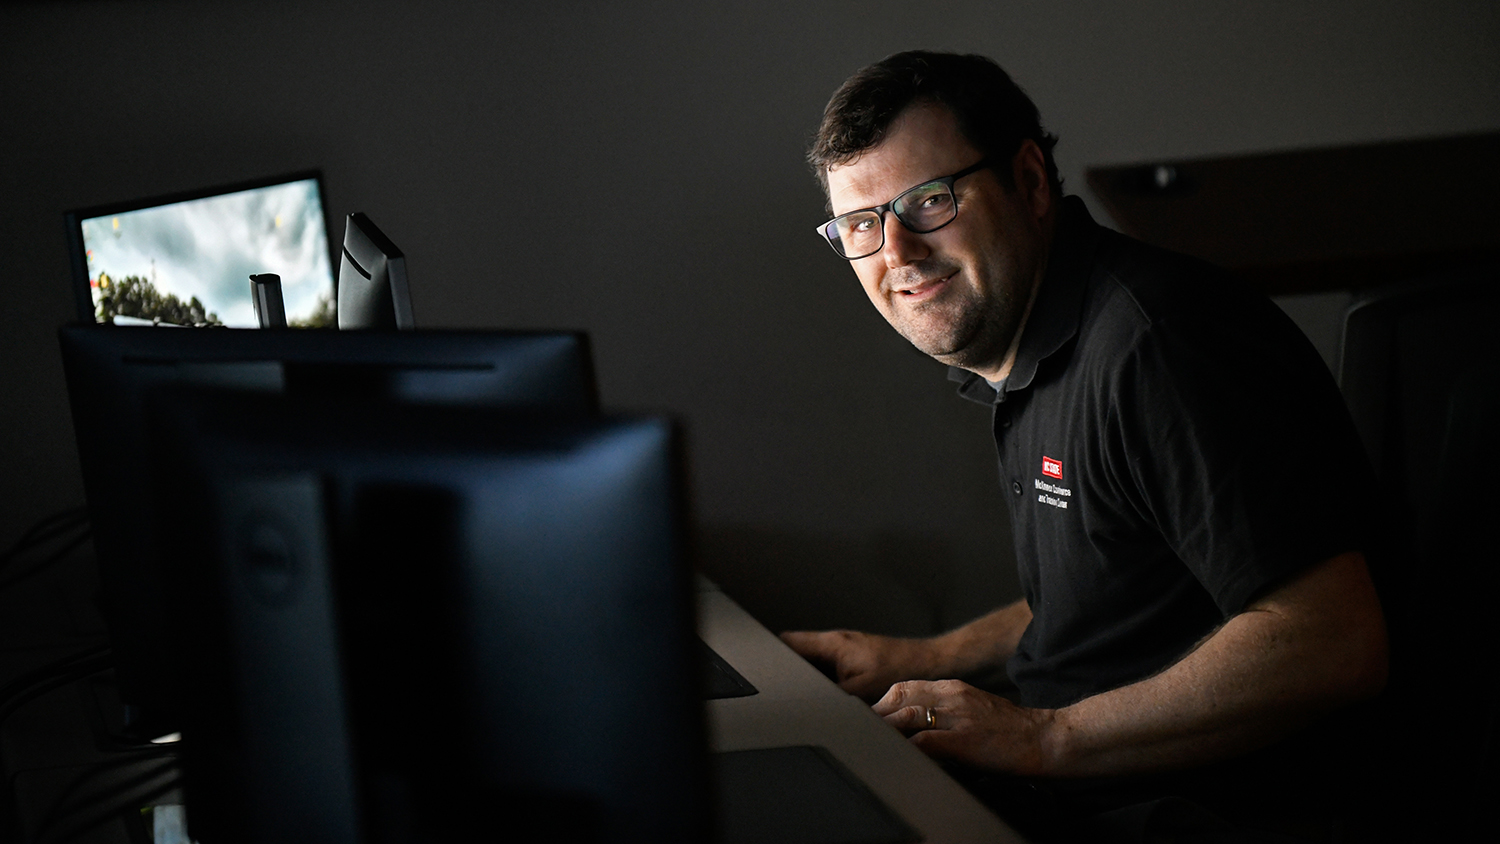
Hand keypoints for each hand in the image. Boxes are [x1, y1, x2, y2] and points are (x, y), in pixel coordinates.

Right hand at [779, 630, 929, 700]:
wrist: (928, 664)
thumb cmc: (901, 671)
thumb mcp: (860, 690)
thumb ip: (830, 694)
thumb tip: (809, 704)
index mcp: (832, 643)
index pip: (788, 641)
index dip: (771, 651)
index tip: (760, 663)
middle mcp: (836, 642)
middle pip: (797, 650)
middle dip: (787, 667)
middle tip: (781, 686)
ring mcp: (845, 649)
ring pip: (813, 660)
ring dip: (806, 674)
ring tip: (806, 691)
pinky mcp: (854, 658)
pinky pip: (828, 667)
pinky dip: (823, 678)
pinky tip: (829, 694)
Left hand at [872, 679, 1057, 775]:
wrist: (1045, 738)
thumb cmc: (1010, 730)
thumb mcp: (973, 709)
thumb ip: (945, 710)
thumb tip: (914, 726)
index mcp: (952, 687)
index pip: (905, 687)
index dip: (883, 703)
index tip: (870, 718)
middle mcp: (952, 696)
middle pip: (900, 697)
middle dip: (877, 715)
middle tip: (863, 732)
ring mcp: (958, 717)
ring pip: (908, 716)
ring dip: (886, 730)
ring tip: (872, 744)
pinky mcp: (965, 740)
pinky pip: (927, 740)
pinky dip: (908, 747)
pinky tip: (898, 755)